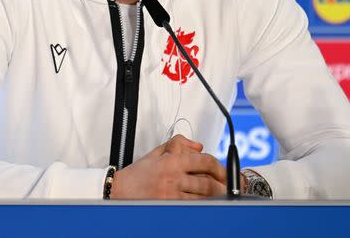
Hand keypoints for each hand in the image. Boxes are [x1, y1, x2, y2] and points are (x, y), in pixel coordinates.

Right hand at [109, 135, 226, 198]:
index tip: (225, 171)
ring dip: (215, 196)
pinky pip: (192, 205)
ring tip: (222, 196)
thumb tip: (199, 146)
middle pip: (208, 181)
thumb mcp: (157, 153)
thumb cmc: (137, 174)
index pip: (204, 160)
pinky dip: (202, 204)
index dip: (220, 166)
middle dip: (223, 185)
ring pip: (203, 195)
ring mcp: (172, 193)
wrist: (119, 191)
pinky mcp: (169, 205)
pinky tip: (207, 204)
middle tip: (230, 187)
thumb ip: (178, 144)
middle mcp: (173, 176)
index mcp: (172, 160)